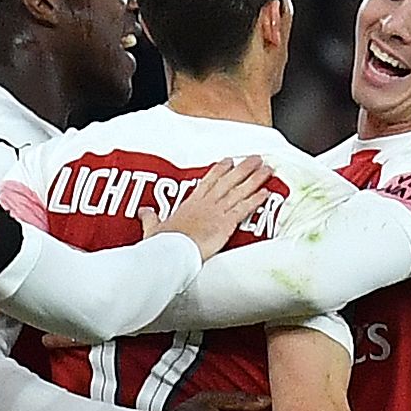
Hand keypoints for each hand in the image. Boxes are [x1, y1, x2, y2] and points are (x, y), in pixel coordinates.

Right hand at [156, 157, 272, 260]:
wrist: (170, 252)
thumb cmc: (162, 243)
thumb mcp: (153, 228)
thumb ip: (150, 218)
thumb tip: (144, 211)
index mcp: (190, 204)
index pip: (208, 182)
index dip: (220, 170)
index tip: (228, 161)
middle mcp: (206, 204)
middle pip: (228, 181)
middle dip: (243, 169)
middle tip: (256, 158)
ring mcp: (217, 212)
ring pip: (239, 191)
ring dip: (254, 179)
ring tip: (267, 169)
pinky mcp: (226, 224)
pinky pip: (244, 209)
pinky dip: (256, 200)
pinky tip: (266, 193)